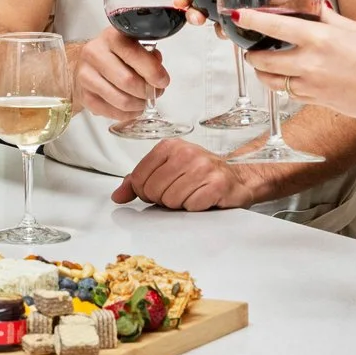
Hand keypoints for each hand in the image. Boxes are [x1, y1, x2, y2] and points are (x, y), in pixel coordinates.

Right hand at [71, 29, 165, 123]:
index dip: (152, 71)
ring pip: (121, 100)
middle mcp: (94, 54)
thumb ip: (149, 56)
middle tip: (154, 93)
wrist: (88, 62)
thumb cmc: (115, 54)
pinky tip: (131, 108)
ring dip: (138, 105)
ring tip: (143, 101)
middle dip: (146, 91)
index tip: (162, 81)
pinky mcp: (84, 96)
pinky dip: (127, 114)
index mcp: (111, 37)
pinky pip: (112, 113)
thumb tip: (158, 74)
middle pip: (128, 81)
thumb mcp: (133, 45)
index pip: (133, 54)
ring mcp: (86, 76)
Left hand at [112, 140, 263, 210]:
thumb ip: (138, 181)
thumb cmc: (201, 174)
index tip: (160, 189)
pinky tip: (203, 199)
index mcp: (169, 146)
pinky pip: (191, 206)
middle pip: (153, 191)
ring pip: (171, 201)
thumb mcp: (167, 170)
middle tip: (179, 192)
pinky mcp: (217, 184)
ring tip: (192, 194)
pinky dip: (195, 208)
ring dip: (180, 204)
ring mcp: (202, 167)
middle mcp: (185, 153)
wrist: (237, 178)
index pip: (138, 178)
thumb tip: (117, 196)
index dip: (146, 192)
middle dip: (163, 199)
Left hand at [229, 3, 355, 123]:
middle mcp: (309, 63)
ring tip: (263, 62)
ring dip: (262, 71)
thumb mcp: (353, 28)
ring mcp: (310, 86)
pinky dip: (281, 84)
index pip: (274, 26)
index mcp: (319, 39)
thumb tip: (313, 5)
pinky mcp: (314, 101)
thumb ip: (327, 17)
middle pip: (262, 59)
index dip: (251, 20)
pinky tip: (286, 76)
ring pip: (270, 80)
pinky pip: (287, 93)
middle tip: (251, 46)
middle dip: (251, 53)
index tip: (237, 16)